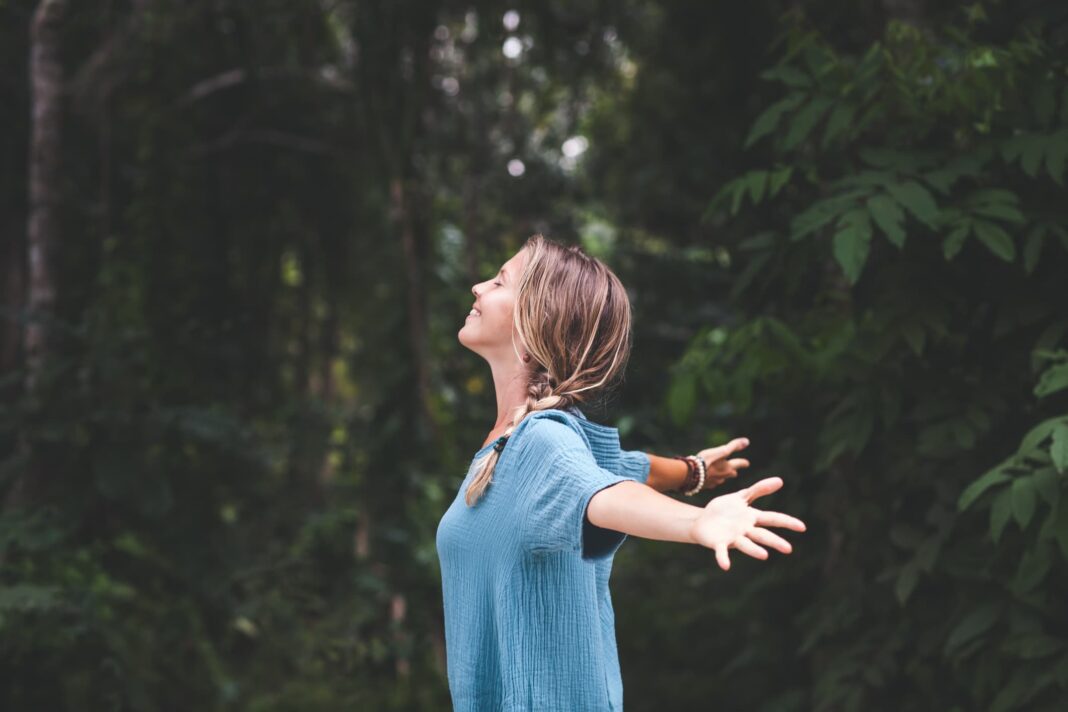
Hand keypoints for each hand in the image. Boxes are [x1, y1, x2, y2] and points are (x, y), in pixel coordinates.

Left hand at [689, 477, 805, 570]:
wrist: (702, 520)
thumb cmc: (725, 510)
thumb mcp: (741, 496)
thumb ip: (759, 489)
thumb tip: (780, 480)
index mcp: (752, 518)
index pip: (772, 519)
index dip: (787, 522)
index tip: (802, 527)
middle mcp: (745, 530)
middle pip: (762, 535)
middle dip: (774, 541)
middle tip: (788, 549)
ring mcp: (733, 538)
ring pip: (746, 545)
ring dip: (754, 550)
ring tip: (764, 556)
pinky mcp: (718, 543)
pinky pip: (722, 552)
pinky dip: (723, 558)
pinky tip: (726, 566)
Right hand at [696, 437, 751, 490]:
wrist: (690, 475)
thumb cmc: (706, 461)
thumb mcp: (721, 451)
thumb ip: (733, 446)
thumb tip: (747, 441)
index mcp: (728, 468)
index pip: (739, 464)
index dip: (743, 463)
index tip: (747, 463)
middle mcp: (723, 477)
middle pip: (731, 474)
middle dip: (732, 471)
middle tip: (733, 470)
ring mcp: (713, 483)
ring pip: (721, 479)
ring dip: (721, 476)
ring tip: (718, 473)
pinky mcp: (704, 486)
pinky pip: (710, 483)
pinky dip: (710, 479)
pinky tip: (706, 477)